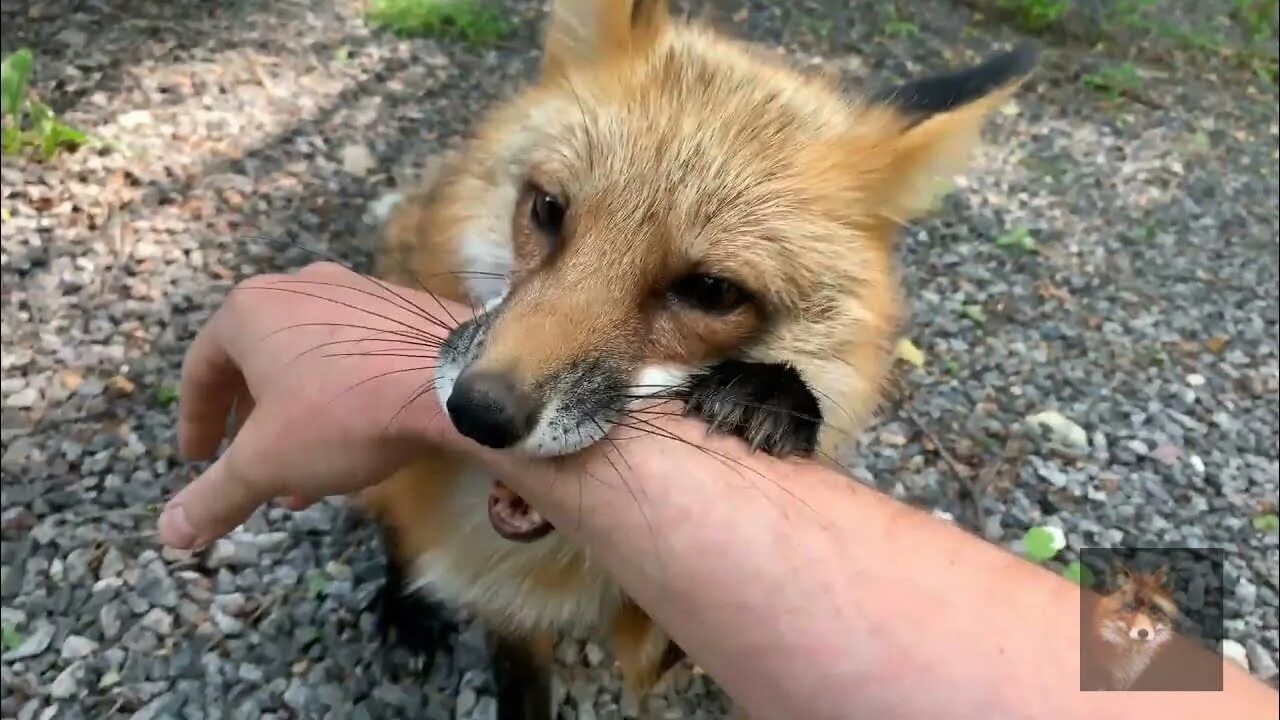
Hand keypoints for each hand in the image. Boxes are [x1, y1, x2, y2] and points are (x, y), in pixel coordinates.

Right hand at [159, 261, 471, 548]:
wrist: (457, 379)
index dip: (197, 421)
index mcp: (251, 310)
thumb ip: (216, 496)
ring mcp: (357, 292)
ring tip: (306, 478)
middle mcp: (301, 287)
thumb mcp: (268, 464)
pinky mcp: (404, 309)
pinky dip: (345, 402)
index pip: (203, 369)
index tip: (199, 458)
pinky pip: (359, 359)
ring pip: (312, 365)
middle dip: (254, 426)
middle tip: (252, 468)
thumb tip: (171, 532)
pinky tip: (360, 447)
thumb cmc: (347, 412)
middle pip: (259, 364)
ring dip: (301, 421)